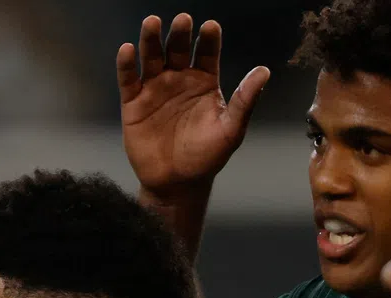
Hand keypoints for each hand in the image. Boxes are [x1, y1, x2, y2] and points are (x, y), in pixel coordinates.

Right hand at [119, 13, 269, 198]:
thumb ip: (245, 101)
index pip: (207, 52)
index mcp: (203, 82)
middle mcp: (178, 79)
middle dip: (179, 33)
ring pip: (152, 57)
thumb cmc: (206, 158)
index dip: (208, 39)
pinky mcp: (133, 104)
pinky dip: (126, 64)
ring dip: (151, 39)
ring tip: (152, 24)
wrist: (177, 184)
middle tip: (182, 21)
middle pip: (178, 48)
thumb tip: (264, 72)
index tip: (210, 28)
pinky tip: (128, 50)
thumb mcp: (231, 131)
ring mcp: (154, 89)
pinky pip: (128, 79)